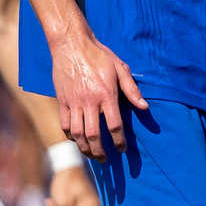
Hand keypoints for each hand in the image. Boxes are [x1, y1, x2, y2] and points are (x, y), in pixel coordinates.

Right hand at [49, 27, 146, 159]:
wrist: (71, 44)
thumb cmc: (99, 55)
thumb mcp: (121, 68)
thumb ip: (132, 90)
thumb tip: (144, 107)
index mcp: (106, 95)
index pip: (114, 126)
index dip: (119, 141)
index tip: (122, 150)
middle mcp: (88, 101)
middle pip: (94, 134)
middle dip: (100, 151)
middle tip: (105, 160)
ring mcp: (73, 102)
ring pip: (77, 133)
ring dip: (84, 148)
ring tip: (91, 155)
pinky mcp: (61, 100)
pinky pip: (65, 124)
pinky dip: (70, 136)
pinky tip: (77, 140)